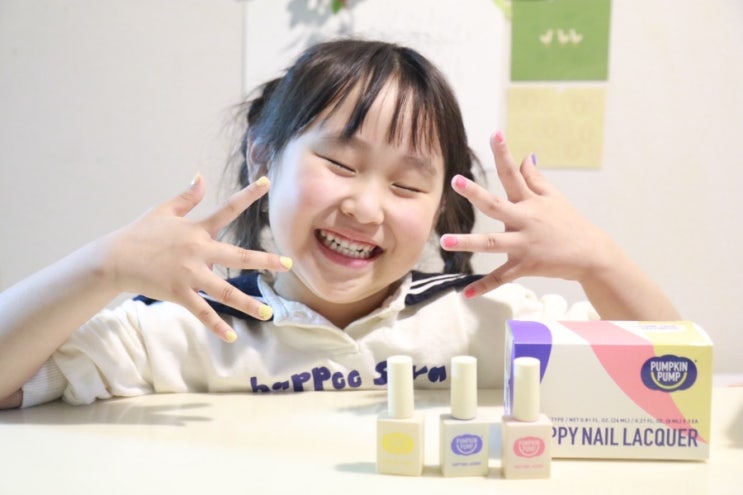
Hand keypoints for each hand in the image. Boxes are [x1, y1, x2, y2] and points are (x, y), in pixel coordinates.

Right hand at [106, 174, 290, 341]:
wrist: (114, 258)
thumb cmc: (140, 233)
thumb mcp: (163, 210)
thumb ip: (186, 197)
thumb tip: (201, 176)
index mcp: (197, 229)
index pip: (228, 209)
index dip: (248, 195)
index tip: (267, 182)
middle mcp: (199, 251)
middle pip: (239, 256)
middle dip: (265, 260)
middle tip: (288, 264)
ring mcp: (190, 274)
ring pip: (226, 291)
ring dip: (248, 303)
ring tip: (268, 313)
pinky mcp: (179, 293)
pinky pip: (202, 312)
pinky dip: (216, 325)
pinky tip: (231, 337)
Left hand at [440, 131, 612, 297]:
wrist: (591, 254)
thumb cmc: (569, 223)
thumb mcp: (554, 198)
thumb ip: (535, 179)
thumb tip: (525, 156)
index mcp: (530, 202)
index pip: (514, 174)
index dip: (504, 154)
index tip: (494, 134)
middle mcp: (525, 221)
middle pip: (496, 205)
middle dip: (476, 193)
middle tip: (455, 181)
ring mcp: (524, 245)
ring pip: (493, 243)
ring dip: (468, 242)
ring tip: (445, 241)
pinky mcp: (525, 266)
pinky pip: (501, 277)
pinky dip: (483, 286)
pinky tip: (465, 292)